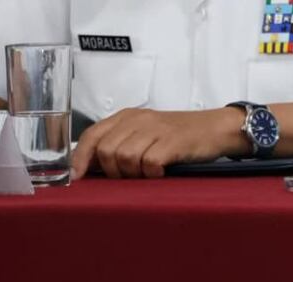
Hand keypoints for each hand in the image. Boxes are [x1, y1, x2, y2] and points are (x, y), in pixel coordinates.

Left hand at [71, 107, 248, 179]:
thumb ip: (119, 144)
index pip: (92, 135)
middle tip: (130, 175)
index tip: (77, 176)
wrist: (215, 128)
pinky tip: (161, 171)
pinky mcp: (172, 141)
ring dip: (133, 173)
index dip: (80, 158)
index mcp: (128, 116)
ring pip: (125, 158)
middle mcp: (139, 119)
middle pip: (106, 150)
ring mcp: (156, 128)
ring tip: (147, 172)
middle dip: (113, 171)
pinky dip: (153, 173)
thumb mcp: (145, 133)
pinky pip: (149, 163)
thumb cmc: (179, 135)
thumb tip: (89, 168)